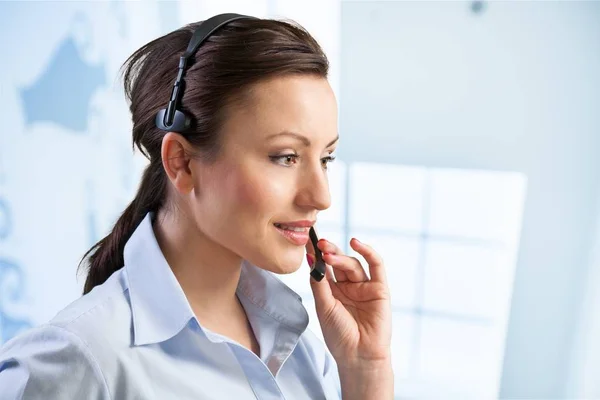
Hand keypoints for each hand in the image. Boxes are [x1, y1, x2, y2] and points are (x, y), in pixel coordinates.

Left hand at [306, 235, 391, 365]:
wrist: (358, 355)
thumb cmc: (339, 335)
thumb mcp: (323, 306)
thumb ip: (318, 282)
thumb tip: (309, 258)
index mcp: (332, 291)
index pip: (323, 267)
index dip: (316, 253)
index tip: (306, 239)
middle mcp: (348, 286)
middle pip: (338, 262)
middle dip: (328, 251)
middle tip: (318, 243)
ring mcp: (364, 286)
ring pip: (352, 264)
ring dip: (340, 257)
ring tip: (327, 255)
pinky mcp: (380, 288)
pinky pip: (376, 266)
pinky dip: (368, 252)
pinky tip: (356, 243)